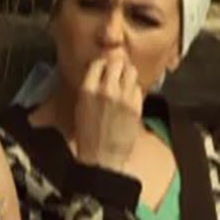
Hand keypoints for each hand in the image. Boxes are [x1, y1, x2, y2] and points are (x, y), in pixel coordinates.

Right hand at [74, 50, 143, 170]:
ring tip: (125, 82)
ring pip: (131, 71)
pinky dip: (134, 89)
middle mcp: (107, 90)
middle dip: (118, 65)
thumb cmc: (88, 134)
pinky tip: (130, 96)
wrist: (103, 156)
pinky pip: (138, 88)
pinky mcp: (136, 106)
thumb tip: (100, 71)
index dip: (103, 64)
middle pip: (117, 62)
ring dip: (128, 74)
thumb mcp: (82, 106)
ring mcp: (124, 97)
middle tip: (118, 71)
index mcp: (88, 90)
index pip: (98, 62)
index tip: (105, 67)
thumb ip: (91, 86)